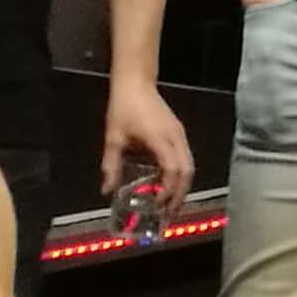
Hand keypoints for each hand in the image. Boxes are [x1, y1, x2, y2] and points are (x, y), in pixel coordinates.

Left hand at [104, 78, 195, 205]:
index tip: (158, 205)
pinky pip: (186, 158)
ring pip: (190, 165)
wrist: (135, 82)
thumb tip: (106, 191)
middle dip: (180, 195)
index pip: (172, 170)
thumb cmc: (124, 108)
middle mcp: (175, 137)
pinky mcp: (178, 132)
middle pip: (187, 171)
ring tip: (170, 204)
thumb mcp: (113, 138)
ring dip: (182, 186)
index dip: (168, 190)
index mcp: (160, 139)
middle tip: (169, 214)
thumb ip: (111, 165)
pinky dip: (180, 175)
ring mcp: (180, 134)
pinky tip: (168, 185)